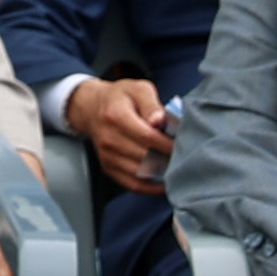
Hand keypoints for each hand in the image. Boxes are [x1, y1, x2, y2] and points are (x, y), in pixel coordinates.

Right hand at [64, 78, 174, 194]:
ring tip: (176, 165)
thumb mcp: (138, 89)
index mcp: (117, 116)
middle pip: (146, 157)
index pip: (148, 137)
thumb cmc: (121, 97)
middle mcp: (109, 139)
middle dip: (169, 158)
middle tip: (185, 155)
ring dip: (162, 173)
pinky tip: (165, 180)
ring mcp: (107, 156)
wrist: (91, 108)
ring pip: (142, 173)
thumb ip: (152, 104)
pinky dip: (152, 187)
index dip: (169, 144)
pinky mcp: (108, 168)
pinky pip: (134, 185)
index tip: (185, 143)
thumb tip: (161, 122)